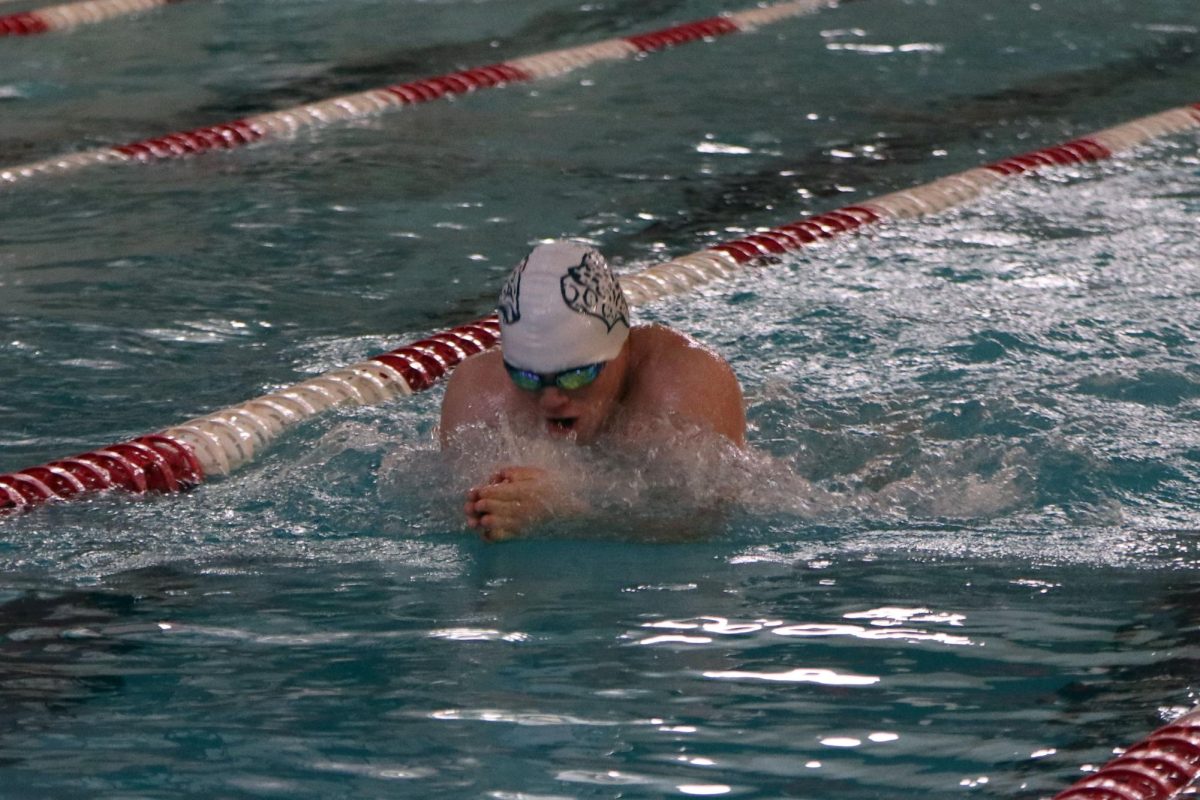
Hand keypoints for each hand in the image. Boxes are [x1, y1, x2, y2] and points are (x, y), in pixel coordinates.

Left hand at [463, 466, 577, 541]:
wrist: (570, 510)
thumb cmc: (553, 487)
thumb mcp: (536, 473)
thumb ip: (515, 473)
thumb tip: (497, 476)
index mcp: (523, 491)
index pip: (495, 493)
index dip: (480, 492)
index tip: (474, 491)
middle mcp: (520, 509)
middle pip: (490, 508)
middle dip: (477, 505)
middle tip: (471, 504)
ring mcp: (520, 523)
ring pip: (492, 524)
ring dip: (479, 521)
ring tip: (474, 518)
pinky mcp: (520, 534)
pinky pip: (500, 538)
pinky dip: (488, 535)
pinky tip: (484, 530)